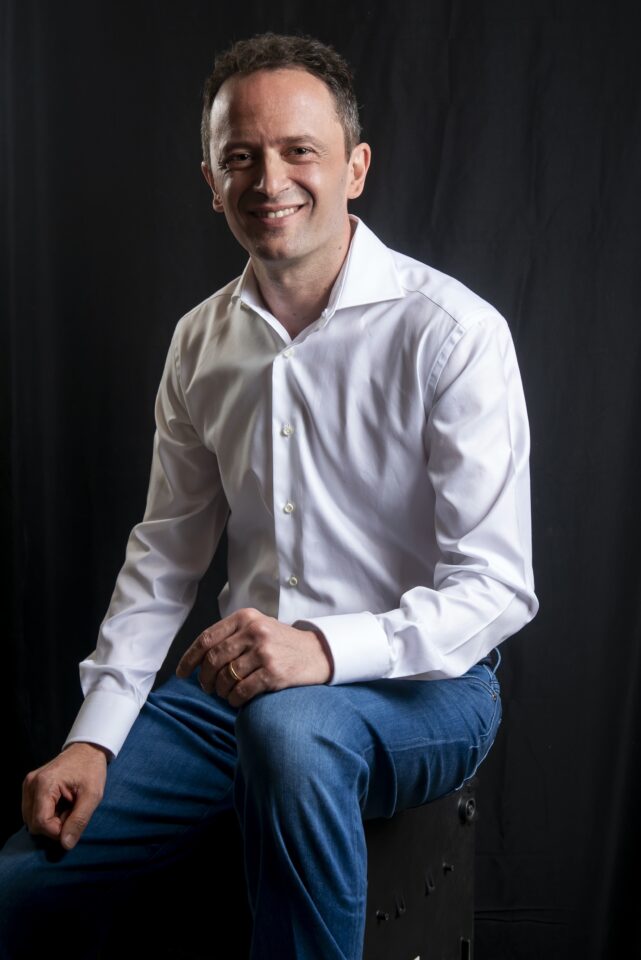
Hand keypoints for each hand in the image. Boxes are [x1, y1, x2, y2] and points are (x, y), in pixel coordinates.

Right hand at [22, 742, 108, 849]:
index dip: (58, 830)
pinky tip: (60, 803)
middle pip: (34, 824)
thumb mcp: (93, 795)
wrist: (87, 749)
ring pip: (32, 820)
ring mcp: (28, 785)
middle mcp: (30, 784)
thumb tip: (65, 845)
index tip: (74, 820)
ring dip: (50, 820)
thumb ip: (79, 820)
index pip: (41, 823)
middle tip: (72, 810)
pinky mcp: (29, 787)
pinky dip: (47, 814)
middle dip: (54, 825)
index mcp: (44, 784)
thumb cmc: (91, 769)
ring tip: (67, 805)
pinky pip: (33, 812)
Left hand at [176, 607, 333, 706]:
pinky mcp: (273, 672)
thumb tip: (198, 658)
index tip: (181, 673)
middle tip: (206, 687)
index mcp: (245, 618)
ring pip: (225, 677)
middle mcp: (253, 632)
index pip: (206, 638)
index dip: (189, 658)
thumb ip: (232, 636)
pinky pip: (241, 691)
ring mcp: (264, 652)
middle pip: (213, 659)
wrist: (318, 653)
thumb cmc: (282, 643)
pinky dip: (234, 699)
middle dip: (204, 678)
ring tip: (224, 693)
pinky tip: (237, 699)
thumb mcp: (258, 627)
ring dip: (220, 690)